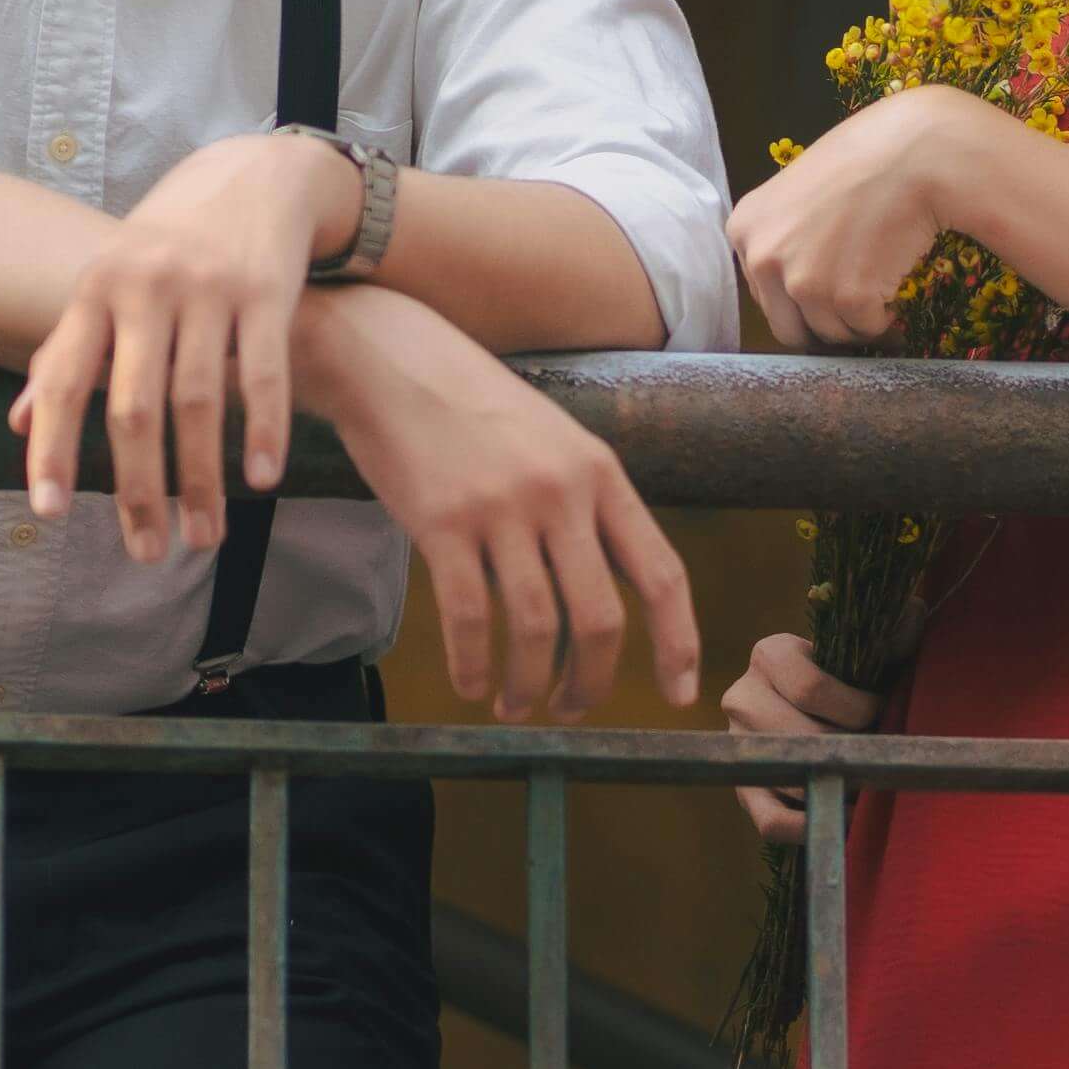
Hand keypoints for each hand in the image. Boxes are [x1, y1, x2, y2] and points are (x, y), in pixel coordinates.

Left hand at [13, 129, 367, 561]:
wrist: (253, 177)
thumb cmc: (167, 245)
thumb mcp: (107, 284)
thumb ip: (66, 351)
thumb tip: (20, 423)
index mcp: (95, 291)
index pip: (63, 381)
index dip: (51, 448)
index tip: (47, 512)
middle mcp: (145, 286)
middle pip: (133, 406)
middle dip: (137, 488)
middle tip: (147, 552)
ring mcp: (208, 287)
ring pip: (198, 402)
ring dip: (201, 480)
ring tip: (204, 537)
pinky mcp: (266, 290)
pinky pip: (262, 375)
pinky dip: (261, 432)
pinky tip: (260, 482)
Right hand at [314, 289, 705, 721]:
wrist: (390, 359)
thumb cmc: (471, 408)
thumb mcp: (553, 441)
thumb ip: (584, 508)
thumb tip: (600, 600)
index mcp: (601, 474)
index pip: (661, 572)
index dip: (676, 642)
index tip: (677, 693)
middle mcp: (561, 492)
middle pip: (600, 617)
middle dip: (591, 681)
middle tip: (573, 709)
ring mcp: (502, 507)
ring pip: (534, 626)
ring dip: (527, 684)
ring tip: (515, 706)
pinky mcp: (442, 522)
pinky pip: (468, 617)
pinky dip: (474, 667)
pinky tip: (471, 686)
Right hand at [722, 629, 881, 842]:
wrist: (820, 712)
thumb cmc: (855, 678)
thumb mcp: (870, 650)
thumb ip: (893, 632)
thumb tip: (914, 611)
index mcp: (770, 653)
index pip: (811, 687)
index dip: (857, 707)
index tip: (881, 712)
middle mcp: (741, 696)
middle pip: (802, 736)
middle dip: (851, 749)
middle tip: (878, 752)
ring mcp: (738, 746)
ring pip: (790, 776)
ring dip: (837, 786)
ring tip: (869, 781)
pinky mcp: (743, 791)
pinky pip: (772, 821)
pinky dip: (812, 826)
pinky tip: (844, 814)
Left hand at [728, 83, 993, 351]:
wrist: (913, 153)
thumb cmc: (863, 161)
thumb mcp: (796, 194)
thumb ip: (783, 238)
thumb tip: (791, 286)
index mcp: (745, 231)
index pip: (764, 295)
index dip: (799, 298)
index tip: (827, 290)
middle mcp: (763, 259)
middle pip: (789, 326)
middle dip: (823, 320)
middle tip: (852, 305)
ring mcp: (803, 281)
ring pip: (830, 331)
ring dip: (857, 319)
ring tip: (879, 288)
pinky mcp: (846, 298)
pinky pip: (865, 328)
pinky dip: (884, 318)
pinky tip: (894, 290)